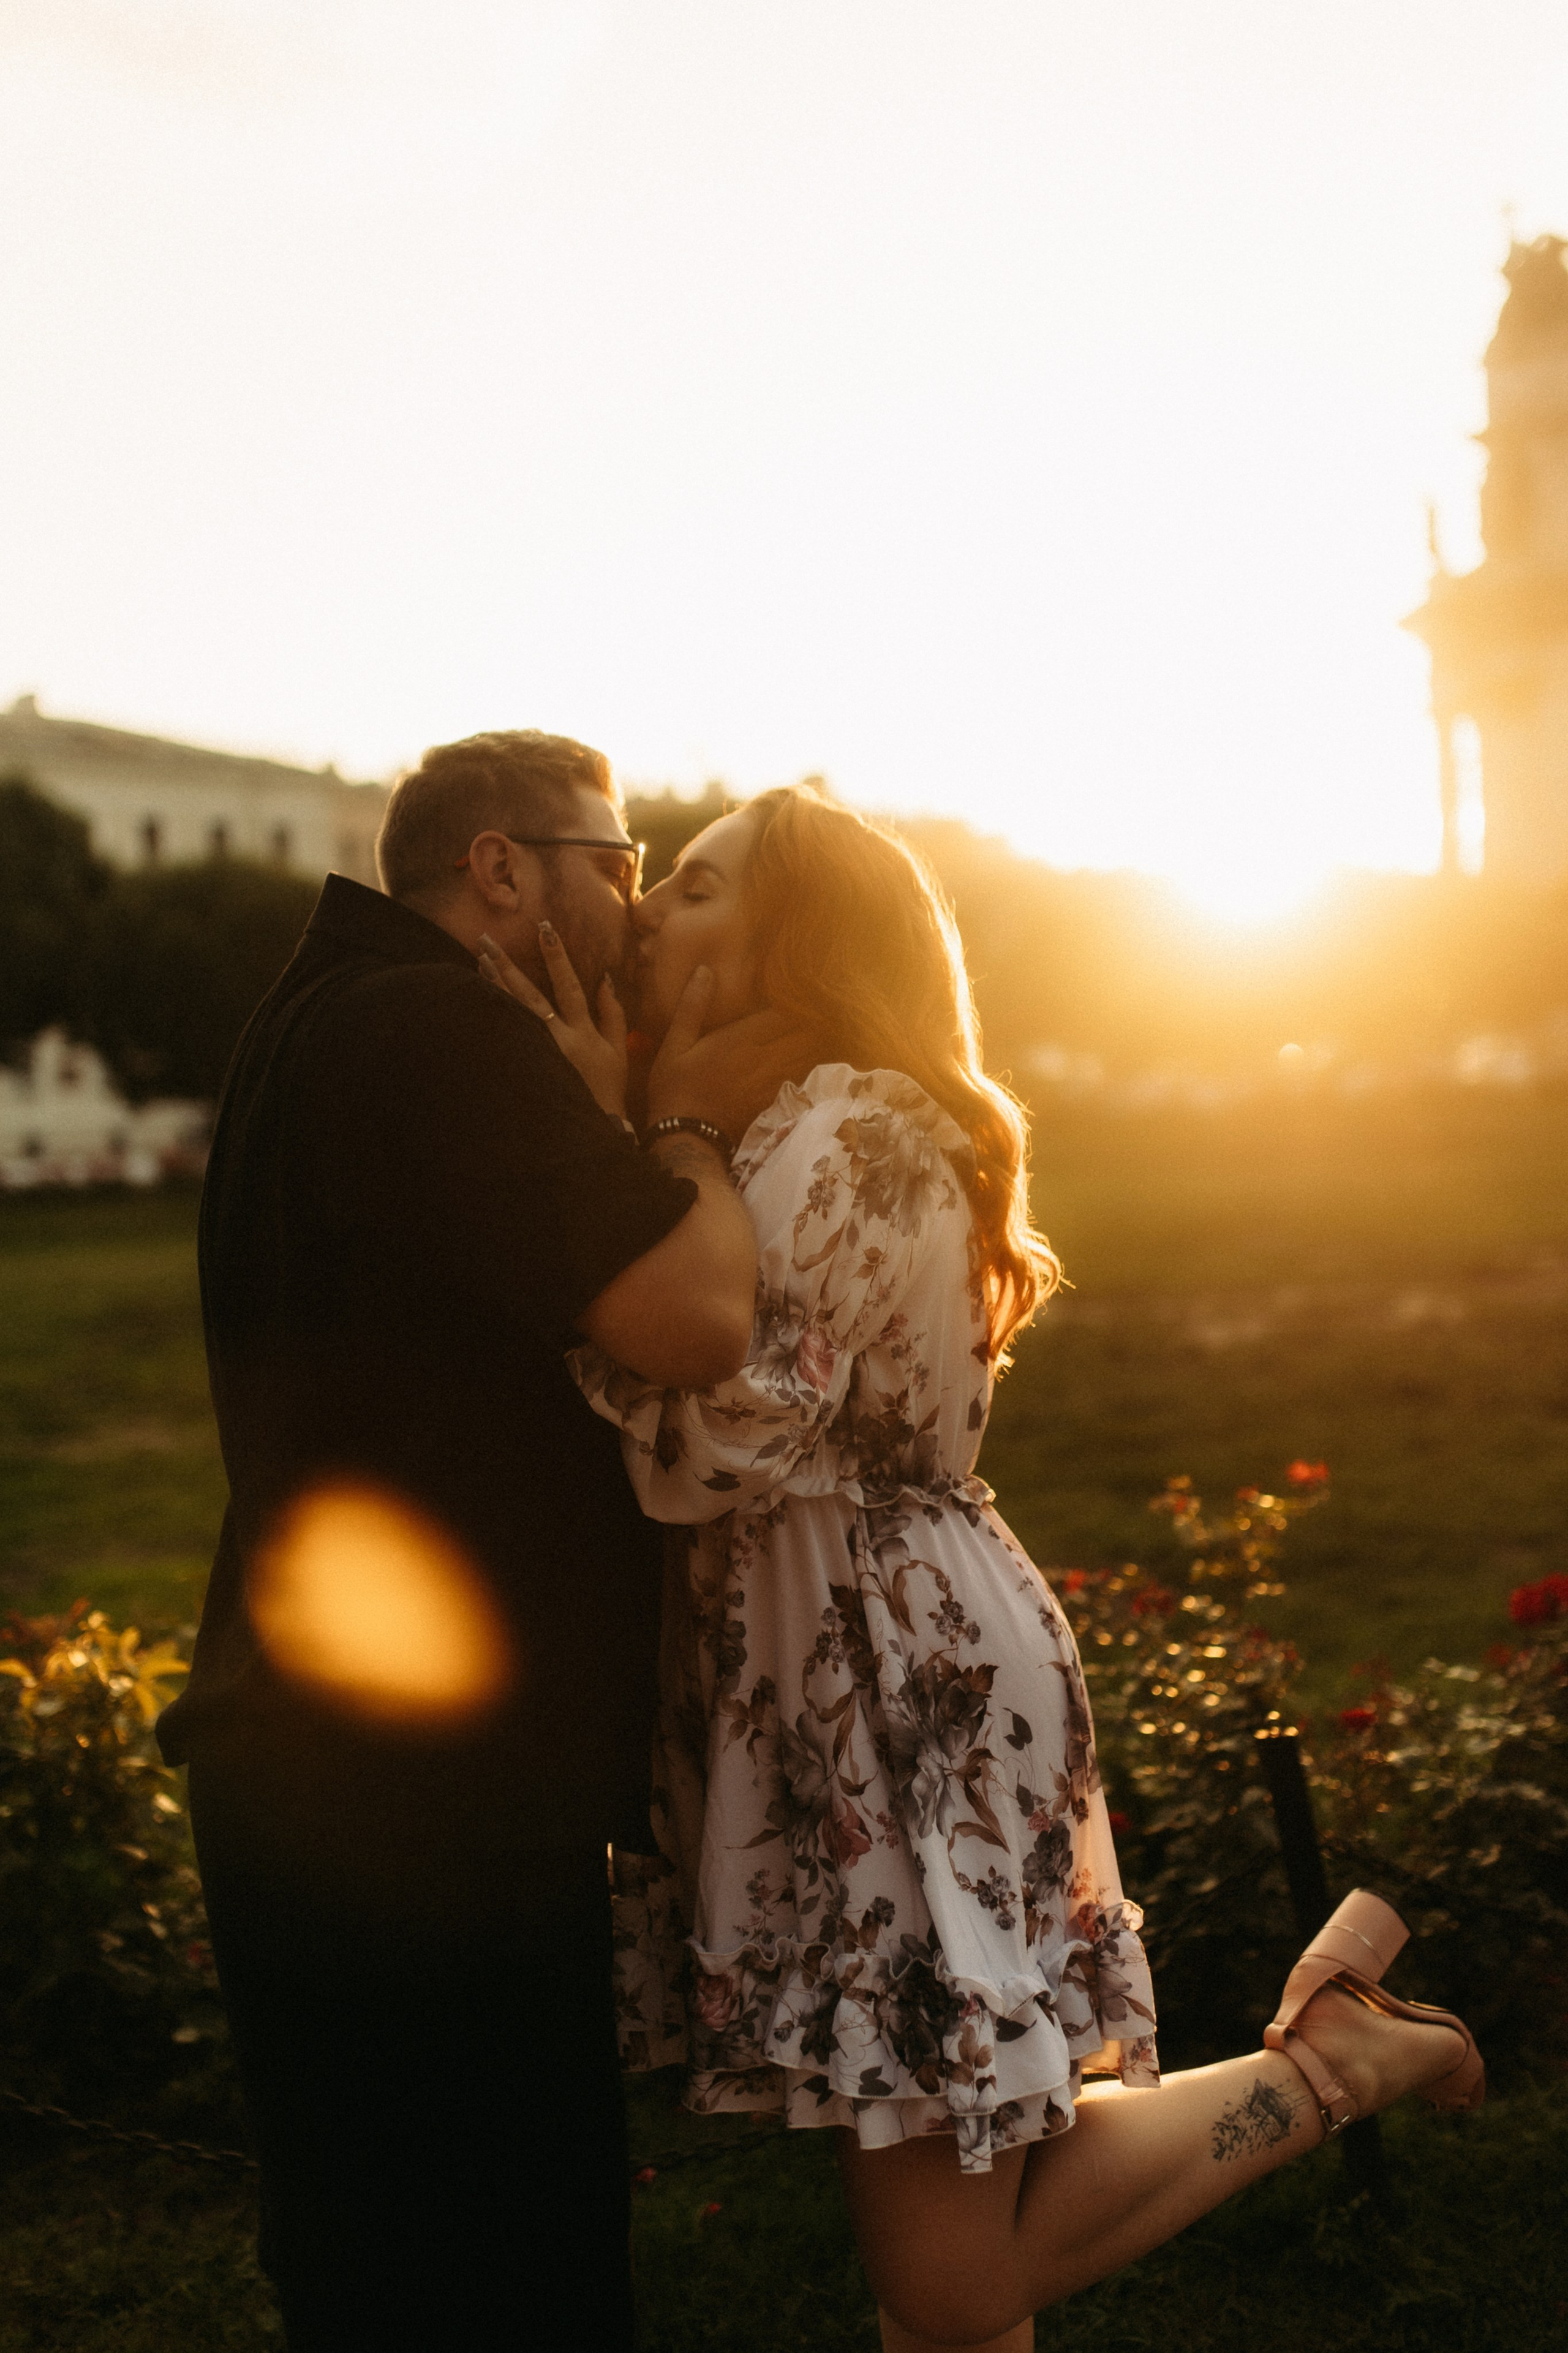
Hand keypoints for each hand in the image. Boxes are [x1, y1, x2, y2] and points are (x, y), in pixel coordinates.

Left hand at [478, 926, 627, 1120]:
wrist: (592, 1129)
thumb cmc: (608, 1089)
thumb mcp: (618, 1051)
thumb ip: (613, 1014)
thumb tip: (604, 978)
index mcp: (582, 1034)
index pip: (569, 987)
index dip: (557, 958)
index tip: (545, 930)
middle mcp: (556, 1041)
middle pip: (529, 997)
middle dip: (508, 966)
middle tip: (486, 940)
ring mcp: (538, 1056)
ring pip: (512, 1014)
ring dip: (494, 985)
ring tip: (478, 960)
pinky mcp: (525, 1069)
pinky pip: (505, 1037)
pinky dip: (493, 1014)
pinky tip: (480, 996)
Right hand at [646, 970, 818, 1140]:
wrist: (687, 1137)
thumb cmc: (675, 1087)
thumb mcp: (675, 1044)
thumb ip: (692, 1007)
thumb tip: (705, 970)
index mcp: (741, 1039)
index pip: (784, 1011)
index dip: (795, 997)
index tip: (798, 986)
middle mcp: (764, 1057)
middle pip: (804, 1031)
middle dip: (811, 1016)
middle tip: (816, 1003)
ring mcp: (773, 1080)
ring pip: (808, 1053)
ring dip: (815, 1038)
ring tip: (822, 1024)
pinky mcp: (775, 1098)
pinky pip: (802, 1076)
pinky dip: (810, 1063)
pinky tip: (811, 1055)